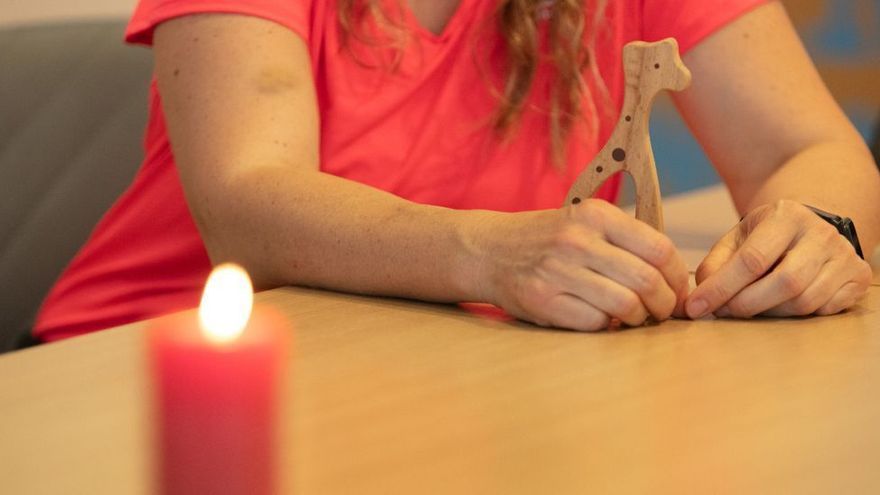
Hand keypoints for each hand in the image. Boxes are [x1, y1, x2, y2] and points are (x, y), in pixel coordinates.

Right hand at [475, 199, 689, 330]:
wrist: (488, 250)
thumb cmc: (547, 240)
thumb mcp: (584, 221)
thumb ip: (626, 241)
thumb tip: (676, 277)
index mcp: (596, 215)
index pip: (660, 248)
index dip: (678, 276)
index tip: (677, 288)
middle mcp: (577, 240)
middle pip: (647, 281)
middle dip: (665, 304)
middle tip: (663, 312)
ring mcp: (558, 271)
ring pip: (626, 305)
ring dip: (639, 318)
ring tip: (635, 317)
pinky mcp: (543, 300)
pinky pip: (595, 322)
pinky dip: (607, 326)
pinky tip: (603, 319)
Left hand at [686, 200, 871, 318]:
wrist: (811, 228)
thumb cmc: (767, 237)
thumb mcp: (737, 239)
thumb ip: (715, 264)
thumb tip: (700, 298)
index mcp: (786, 216)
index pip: (752, 259)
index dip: (721, 288)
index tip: (696, 307)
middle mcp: (821, 233)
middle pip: (785, 283)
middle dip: (747, 305)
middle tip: (724, 312)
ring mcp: (844, 255)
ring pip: (805, 301)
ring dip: (769, 313)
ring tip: (750, 307)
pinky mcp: (858, 277)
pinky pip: (824, 309)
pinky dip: (796, 315)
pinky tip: (780, 304)